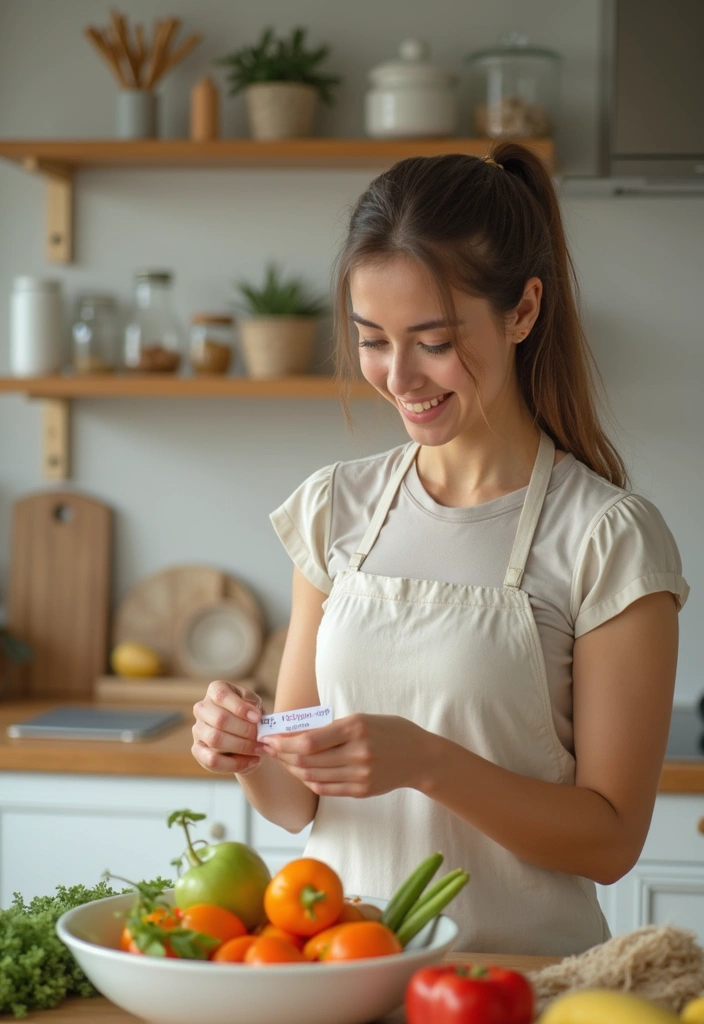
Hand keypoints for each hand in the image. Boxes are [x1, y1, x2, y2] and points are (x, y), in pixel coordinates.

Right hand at [192, 681, 262, 775]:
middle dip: (244, 730)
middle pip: (219, 719)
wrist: (249, 738)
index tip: (258, 717)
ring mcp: (197, 729)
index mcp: (216, 690)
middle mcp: (202, 708)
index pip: (221, 695)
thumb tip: (254, 715)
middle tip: (261, 737)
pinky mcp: (198, 750)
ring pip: (215, 739)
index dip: (240, 707)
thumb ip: (255, 706)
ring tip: (258, 749)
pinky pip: (212, 760)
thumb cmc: (251, 717)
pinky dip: (235, 763)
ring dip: (241, 746)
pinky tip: (252, 761)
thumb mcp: (256, 705)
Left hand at [258, 713, 428, 797]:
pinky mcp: (361, 791)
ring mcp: (360, 775)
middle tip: (270, 748)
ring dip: (293, 769)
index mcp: (356, 728)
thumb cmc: (389, 731)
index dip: (284, 742)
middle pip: (307, 761)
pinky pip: (326, 789)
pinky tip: (302, 772)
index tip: (270, 738)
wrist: (420, 756)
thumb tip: (294, 734)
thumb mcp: (362, 719)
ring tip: (283, 759)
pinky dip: (309, 781)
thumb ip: (331, 728)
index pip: (309, 741)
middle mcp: (358, 753)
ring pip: (313, 777)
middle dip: (283, 755)